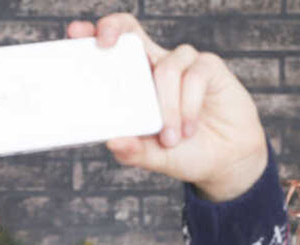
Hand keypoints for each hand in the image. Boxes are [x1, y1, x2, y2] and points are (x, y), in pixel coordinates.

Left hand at [67, 14, 267, 201]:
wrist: (225, 160)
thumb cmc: (182, 152)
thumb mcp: (152, 156)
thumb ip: (133, 150)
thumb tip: (112, 141)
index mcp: (135, 81)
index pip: (113, 49)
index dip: (94, 34)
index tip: (74, 33)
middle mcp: (156, 65)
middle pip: (131, 31)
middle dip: (114, 29)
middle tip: (104, 43)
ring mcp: (183, 63)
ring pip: (166, 70)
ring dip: (166, 108)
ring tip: (170, 139)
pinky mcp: (209, 67)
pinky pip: (194, 78)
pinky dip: (189, 107)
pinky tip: (189, 128)